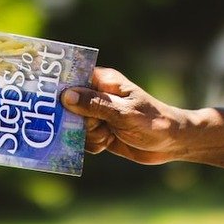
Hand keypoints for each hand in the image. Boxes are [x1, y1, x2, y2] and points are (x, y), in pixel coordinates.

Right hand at [60, 67, 185, 164]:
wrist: (172, 144)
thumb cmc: (153, 122)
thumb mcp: (124, 113)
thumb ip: (95, 104)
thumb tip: (66, 95)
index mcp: (103, 82)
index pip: (73, 79)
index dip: (61, 89)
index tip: (51, 100)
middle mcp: (97, 96)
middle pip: (69, 106)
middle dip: (78, 121)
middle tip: (95, 125)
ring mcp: (97, 115)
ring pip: (75, 126)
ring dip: (88, 135)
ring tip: (107, 136)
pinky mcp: (99, 131)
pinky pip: (83, 139)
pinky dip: (92, 144)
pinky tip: (107, 144)